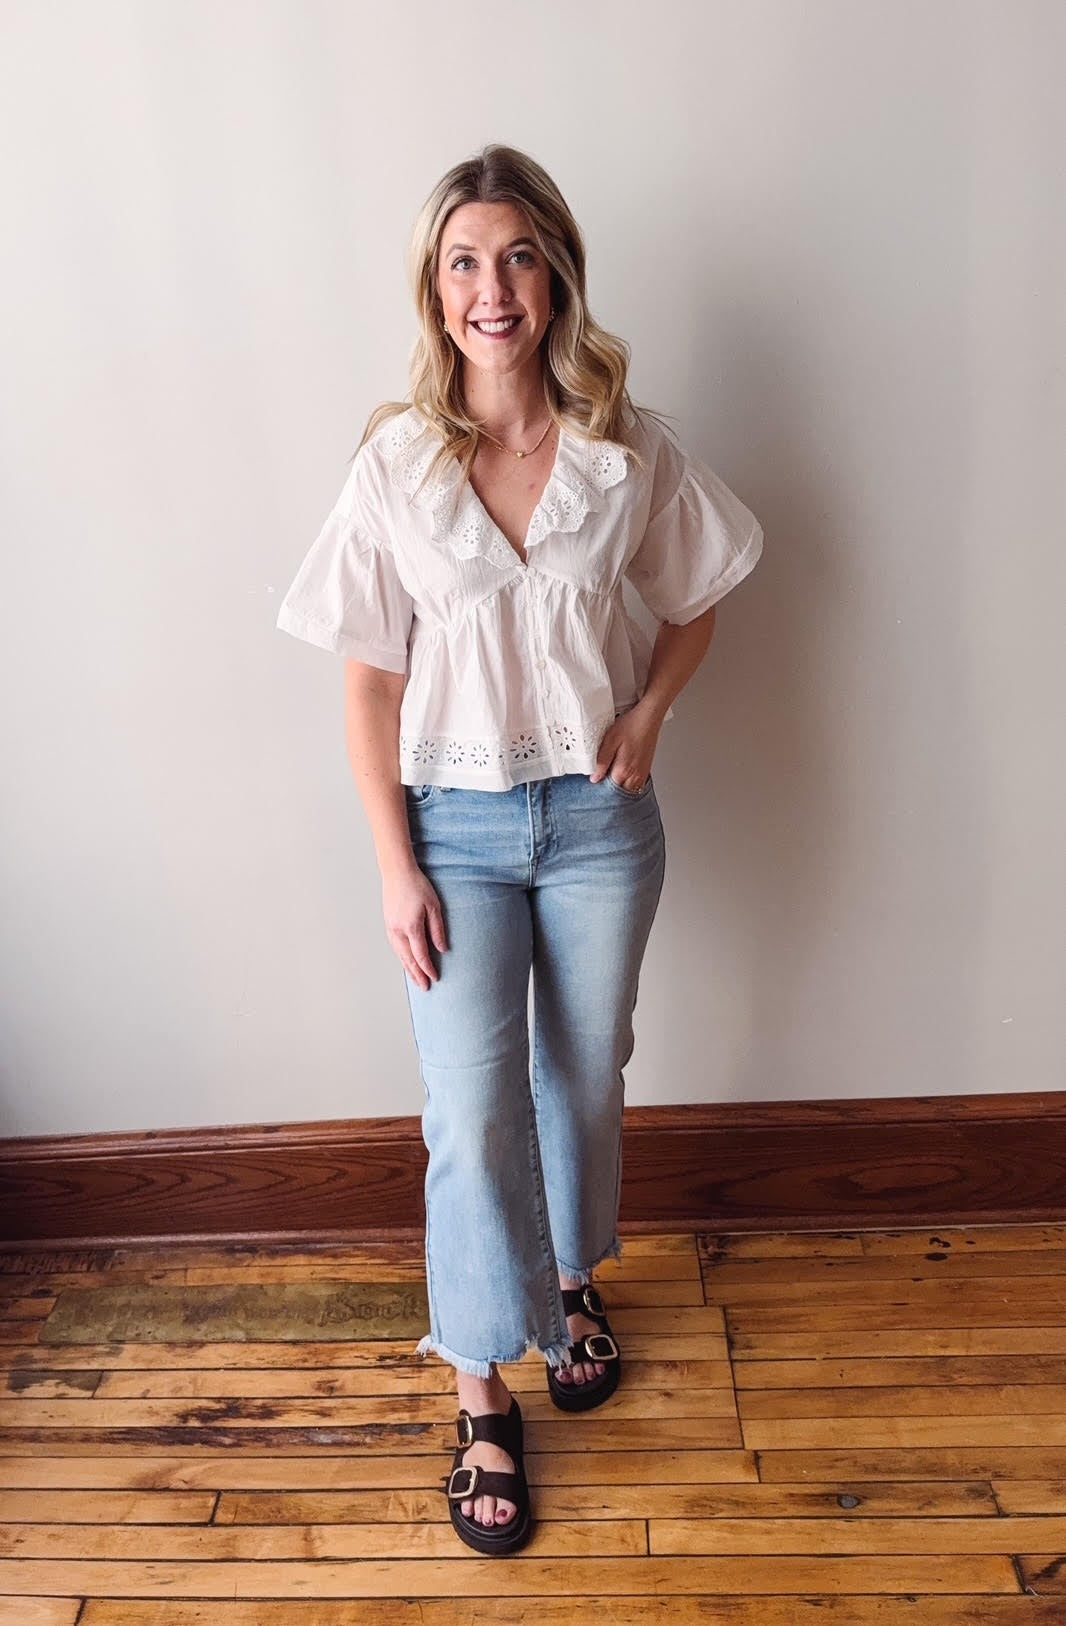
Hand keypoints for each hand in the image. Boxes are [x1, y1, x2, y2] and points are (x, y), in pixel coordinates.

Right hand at [382, 864, 447, 991]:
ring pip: (400, 955)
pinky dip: (401, 957)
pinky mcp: (388, 924)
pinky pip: (395, 947)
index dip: (428, 969)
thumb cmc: (417, 886)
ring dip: (408, 969)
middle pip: (408, 959)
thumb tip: (442, 949)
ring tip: (415, 979)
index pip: (421, 955)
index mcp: (411, 927)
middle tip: (424, 988)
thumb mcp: (433, 906)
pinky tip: (406, 961)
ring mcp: (391, 928)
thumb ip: (438, 929)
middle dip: (417, 975)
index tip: (435, 978)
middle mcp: (398, 931)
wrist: (397, 872)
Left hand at [589, 703, 661, 792]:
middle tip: (602, 777)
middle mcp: (635, 776)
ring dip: (619, 786)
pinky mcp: (646, 771)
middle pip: (618, 792)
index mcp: (623, 770)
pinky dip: (628, 783)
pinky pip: (635, 785)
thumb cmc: (631, 725)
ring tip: (612, 774)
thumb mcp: (610, 740)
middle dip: (609, 788)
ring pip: (627, 790)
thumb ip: (602, 761)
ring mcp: (642, 774)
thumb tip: (595, 777)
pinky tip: (622, 773)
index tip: (594, 782)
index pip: (607, 789)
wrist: (649, 718)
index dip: (599, 786)